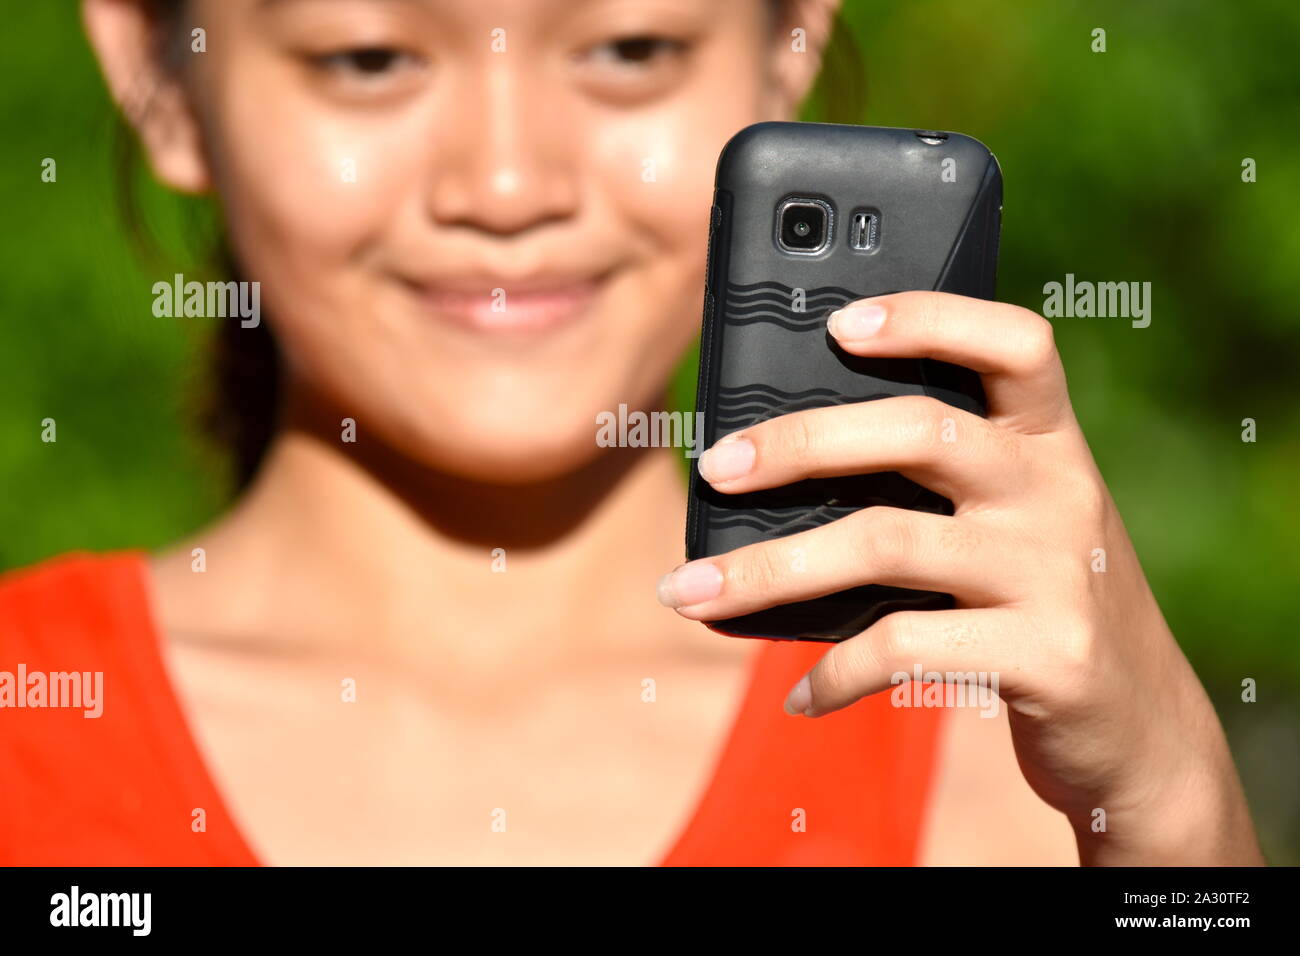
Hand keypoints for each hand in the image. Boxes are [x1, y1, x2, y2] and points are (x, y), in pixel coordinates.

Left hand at [657, 291, 1263, 864]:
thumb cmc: (1038, 604)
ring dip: (770, 569)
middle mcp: (1059, 493)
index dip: (929, 317)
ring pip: (887, 542)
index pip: (1014, 343)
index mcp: (1050, 444)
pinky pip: (904, 647)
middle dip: (801, 444)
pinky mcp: (1047, 656)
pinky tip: (797, 697)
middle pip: (921, 432)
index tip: (837, 322)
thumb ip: (938, 488)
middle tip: (716, 466)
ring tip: (691, 593)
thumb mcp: (1013, 526)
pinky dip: (834, 672)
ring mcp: (1057, 574)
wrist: (1143, 729)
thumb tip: (775, 465)